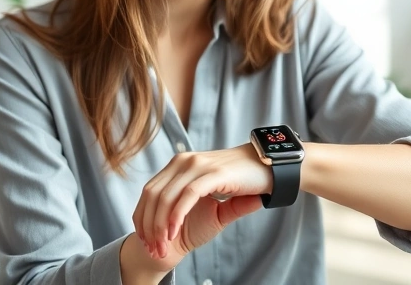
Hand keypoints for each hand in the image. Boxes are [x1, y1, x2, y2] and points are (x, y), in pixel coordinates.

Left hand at [132, 143, 270, 263]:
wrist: (268, 167)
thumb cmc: (240, 182)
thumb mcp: (210, 197)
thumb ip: (188, 203)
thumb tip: (168, 225)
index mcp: (179, 164)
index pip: (149, 191)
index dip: (142, 216)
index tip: (145, 240)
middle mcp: (183, 161)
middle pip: (152, 195)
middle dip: (147, 225)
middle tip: (152, 249)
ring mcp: (196, 165)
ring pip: (165, 197)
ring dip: (159, 225)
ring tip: (162, 245)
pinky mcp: (212, 173)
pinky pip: (186, 196)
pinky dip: (176, 215)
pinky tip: (173, 232)